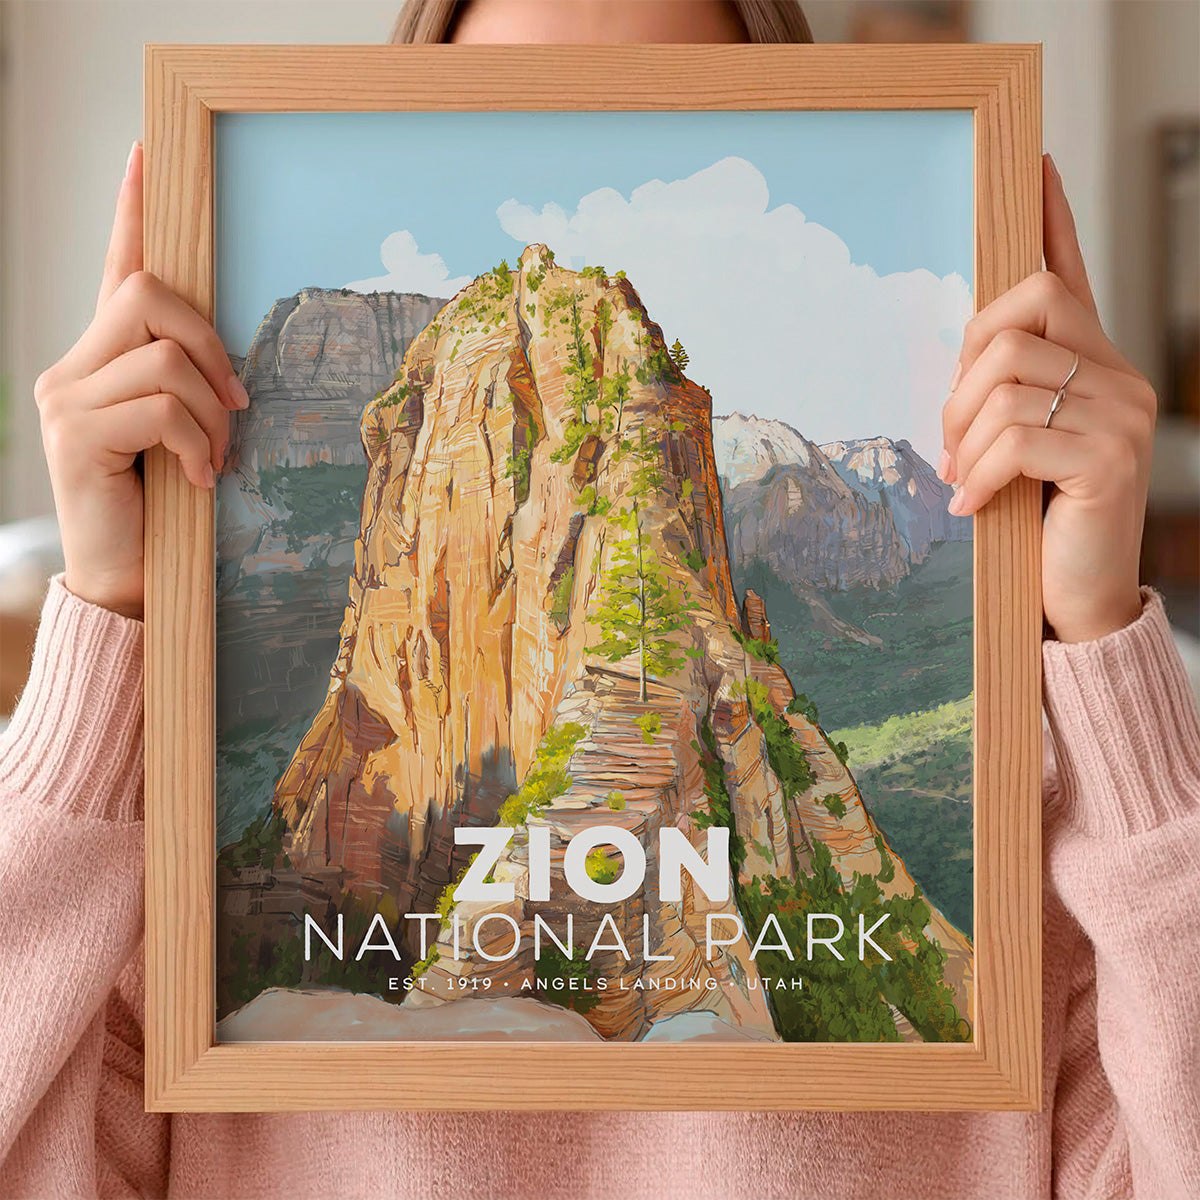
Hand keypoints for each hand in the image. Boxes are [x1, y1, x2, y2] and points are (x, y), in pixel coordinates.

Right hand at [34, 142, 246, 619]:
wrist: (126, 576)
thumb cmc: (161, 506)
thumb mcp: (177, 435)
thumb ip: (185, 388)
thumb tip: (225, 364)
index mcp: (102, 359)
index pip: (115, 270)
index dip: (132, 213)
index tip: (147, 154)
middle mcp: (72, 366)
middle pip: (147, 295)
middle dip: (210, 343)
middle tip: (237, 405)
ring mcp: (67, 398)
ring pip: (164, 356)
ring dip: (211, 412)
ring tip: (212, 457)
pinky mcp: (77, 434)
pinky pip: (161, 407)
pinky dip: (195, 443)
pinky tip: (195, 479)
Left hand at [940, 154, 1151, 643]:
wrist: (1075, 592)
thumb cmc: (1035, 518)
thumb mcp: (1013, 448)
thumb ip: (1000, 399)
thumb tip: (962, 363)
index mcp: (1090, 364)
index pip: (1073, 273)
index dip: (1052, 217)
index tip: (1035, 160)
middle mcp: (1118, 373)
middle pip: (1024, 311)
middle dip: (963, 373)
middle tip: (950, 438)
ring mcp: (1121, 411)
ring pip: (1007, 379)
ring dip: (962, 437)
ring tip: (963, 481)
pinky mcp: (1110, 456)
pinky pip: (1016, 437)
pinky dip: (979, 474)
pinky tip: (972, 506)